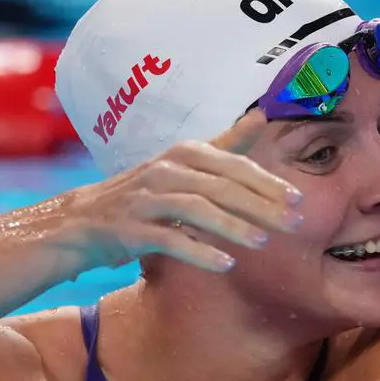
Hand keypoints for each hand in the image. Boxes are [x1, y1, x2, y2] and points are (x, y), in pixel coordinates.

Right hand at [54, 112, 301, 272]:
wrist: (80, 221)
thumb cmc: (143, 193)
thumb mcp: (183, 164)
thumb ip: (224, 145)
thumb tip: (262, 115)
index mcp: (182, 153)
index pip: (233, 165)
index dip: (267, 182)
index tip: (298, 200)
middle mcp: (164, 170)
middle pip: (220, 186)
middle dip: (261, 205)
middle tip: (293, 224)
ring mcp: (145, 199)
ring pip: (196, 210)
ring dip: (233, 226)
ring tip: (263, 242)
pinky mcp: (130, 229)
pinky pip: (170, 239)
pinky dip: (199, 252)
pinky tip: (225, 264)